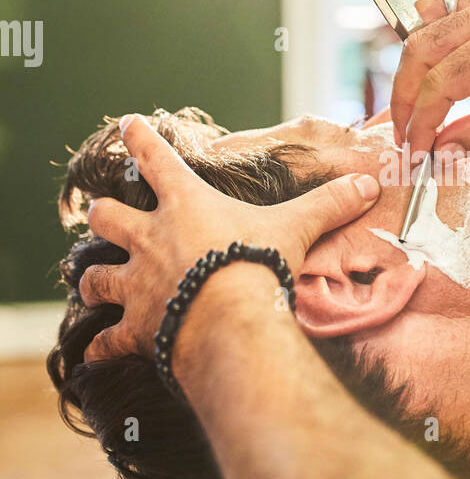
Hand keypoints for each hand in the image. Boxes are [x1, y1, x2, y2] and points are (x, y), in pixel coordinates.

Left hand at [80, 114, 379, 361]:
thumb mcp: (296, 227)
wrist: (232, 319)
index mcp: (185, 204)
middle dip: (102, 216)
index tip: (129, 124)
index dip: (140, 139)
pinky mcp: (136, 326)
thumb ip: (328, 204)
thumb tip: (369, 182)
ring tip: (92, 283)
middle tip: (102, 216)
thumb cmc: (259, 264)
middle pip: (107, 215)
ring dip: (93, 279)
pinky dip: (100, 347)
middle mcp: (150, 238)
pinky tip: (93, 353)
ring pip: (95, 275)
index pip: (155, 158)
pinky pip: (107, 339)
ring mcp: (137, 283)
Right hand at [390, 0, 469, 154]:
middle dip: (404, 97)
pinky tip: (431, 69)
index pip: (439, 83)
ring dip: (410, 69)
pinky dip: (428, 39)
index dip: (419, 123)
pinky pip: (444, 11)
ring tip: (414, 108)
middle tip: (405, 136)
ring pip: (424, 27)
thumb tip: (442, 151)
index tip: (414, 153)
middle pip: (419, 50)